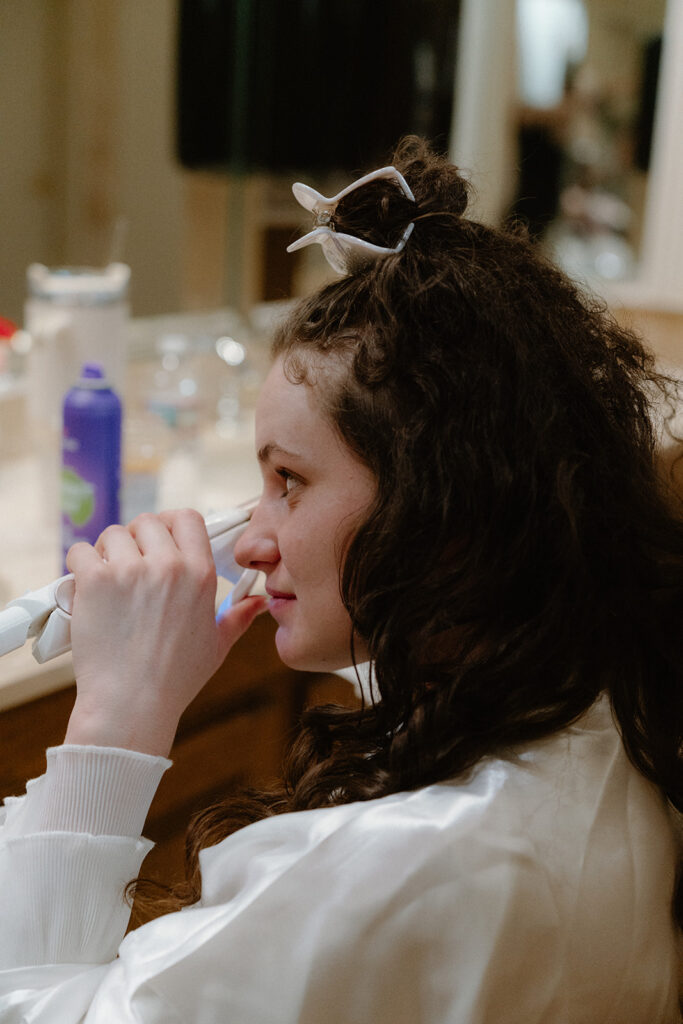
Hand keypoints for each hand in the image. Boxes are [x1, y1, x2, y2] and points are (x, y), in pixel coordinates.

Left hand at [63, 509, 266, 756]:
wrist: (131, 705)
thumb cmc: (175, 679)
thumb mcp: (217, 646)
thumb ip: (239, 617)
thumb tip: (260, 603)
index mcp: (200, 574)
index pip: (187, 518)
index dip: (171, 524)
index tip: (160, 540)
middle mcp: (168, 565)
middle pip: (147, 522)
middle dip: (137, 539)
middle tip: (130, 565)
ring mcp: (130, 570)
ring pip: (113, 534)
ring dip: (108, 552)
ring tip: (108, 580)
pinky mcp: (95, 581)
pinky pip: (81, 551)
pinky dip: (79, 565)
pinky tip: (85, 586)